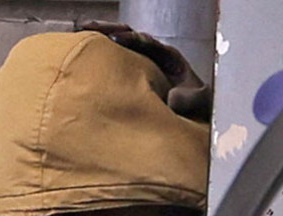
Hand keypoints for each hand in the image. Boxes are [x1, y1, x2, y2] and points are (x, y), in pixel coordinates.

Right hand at [78, 20, 212, 121]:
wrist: (191, 121)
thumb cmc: (195, 109)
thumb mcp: (202, 102)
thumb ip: (192, 98)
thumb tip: (172, 99)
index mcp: (168, 59)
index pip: (148, 43)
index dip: (133, 40)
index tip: (118, 38)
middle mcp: (151, 57)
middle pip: (129, 37)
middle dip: (111, 30)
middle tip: (91, 27)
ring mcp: (138, 66)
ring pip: (117, 45)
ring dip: (100, 37)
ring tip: (81, 30)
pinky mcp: (127, 77)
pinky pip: (111, 61)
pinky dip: (97, 54)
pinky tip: (80, 48)